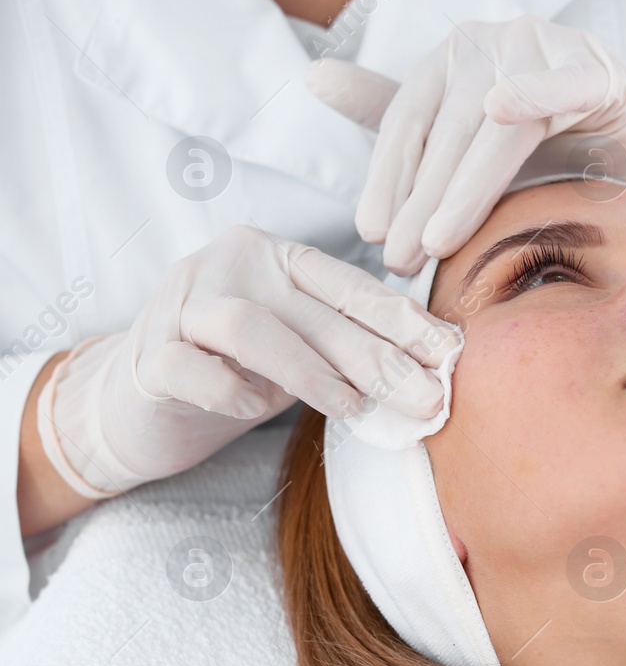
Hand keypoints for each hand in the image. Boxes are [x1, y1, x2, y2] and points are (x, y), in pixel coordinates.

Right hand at [36, 226, 453, 497]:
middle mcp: (226, 266)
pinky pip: (192, 370)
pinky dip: (232, 392)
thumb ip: (350, 348)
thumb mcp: (301, 349)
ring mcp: (179, 306)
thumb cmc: (235, 370)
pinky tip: (258, 409)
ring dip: (311, 372)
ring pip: (251, 327)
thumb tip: (432, 373)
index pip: (349, 285)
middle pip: (313, 311)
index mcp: (274, 256)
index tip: (449, 355)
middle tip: (425, 399)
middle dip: (379, 358)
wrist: (135, 403)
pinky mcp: (146, 356)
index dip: (402, 320)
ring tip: (352, 409)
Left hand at [305, 17, 625, 274]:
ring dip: (465, 182)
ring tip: (439, 239)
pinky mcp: (607, 71)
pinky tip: (504, 106)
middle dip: (420, 198)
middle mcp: (497, 41)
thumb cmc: (550, 155)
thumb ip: (402, 122)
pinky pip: (570, 80)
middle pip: (448, 126)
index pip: (408, 118)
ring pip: (498, 120)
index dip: (386, 176)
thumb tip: (311, 75)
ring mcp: (553, 48)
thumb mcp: (468, 148)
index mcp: (456, 54)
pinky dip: (538, 89)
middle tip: (399, 259)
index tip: (371, 234)